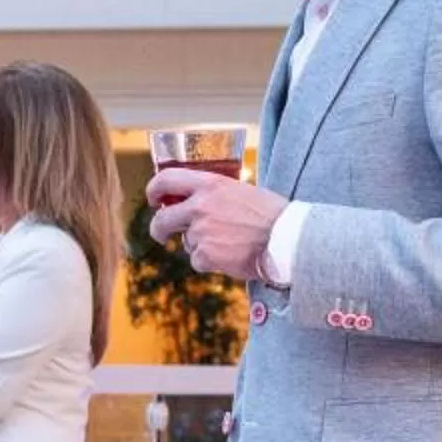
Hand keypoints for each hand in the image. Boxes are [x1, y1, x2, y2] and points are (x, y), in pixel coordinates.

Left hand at [146, 168, 286, 281]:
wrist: (287, 239)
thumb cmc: (271, 214)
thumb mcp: (241, 190)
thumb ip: (214, 194)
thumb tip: (193, 200)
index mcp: (210, 184)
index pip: (166, 179)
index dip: (154, 190)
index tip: (154, 200)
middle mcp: (200, 206)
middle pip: (162, 219)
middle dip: (159, 229)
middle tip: (162, 234)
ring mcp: (201, 232)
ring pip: (187, 242)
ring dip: (201, 245)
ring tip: (230, 242)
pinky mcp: (206, 255)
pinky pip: (198, 260)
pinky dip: (211, 262)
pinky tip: (231, 255)